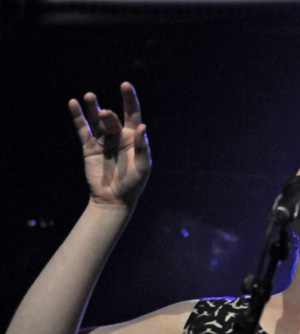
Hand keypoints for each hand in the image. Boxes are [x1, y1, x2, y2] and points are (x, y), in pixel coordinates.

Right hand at [69, 82, 150, 208]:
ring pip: (97, 120)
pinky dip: (78, 117)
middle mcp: (117, 136)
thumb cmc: (133, 184)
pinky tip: (73, 104)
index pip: (132, 114)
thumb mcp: (143, 166)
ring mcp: (102, 141)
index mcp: (133, 138)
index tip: (125, 85)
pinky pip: (82, 130)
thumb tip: (142, 127)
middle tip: (105, 114)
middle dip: (109, 115)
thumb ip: (143, 147)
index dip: (130, 99)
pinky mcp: (89, 148)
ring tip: (90, 96)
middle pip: (113, 119)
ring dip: (93, 107)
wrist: (114, 200)